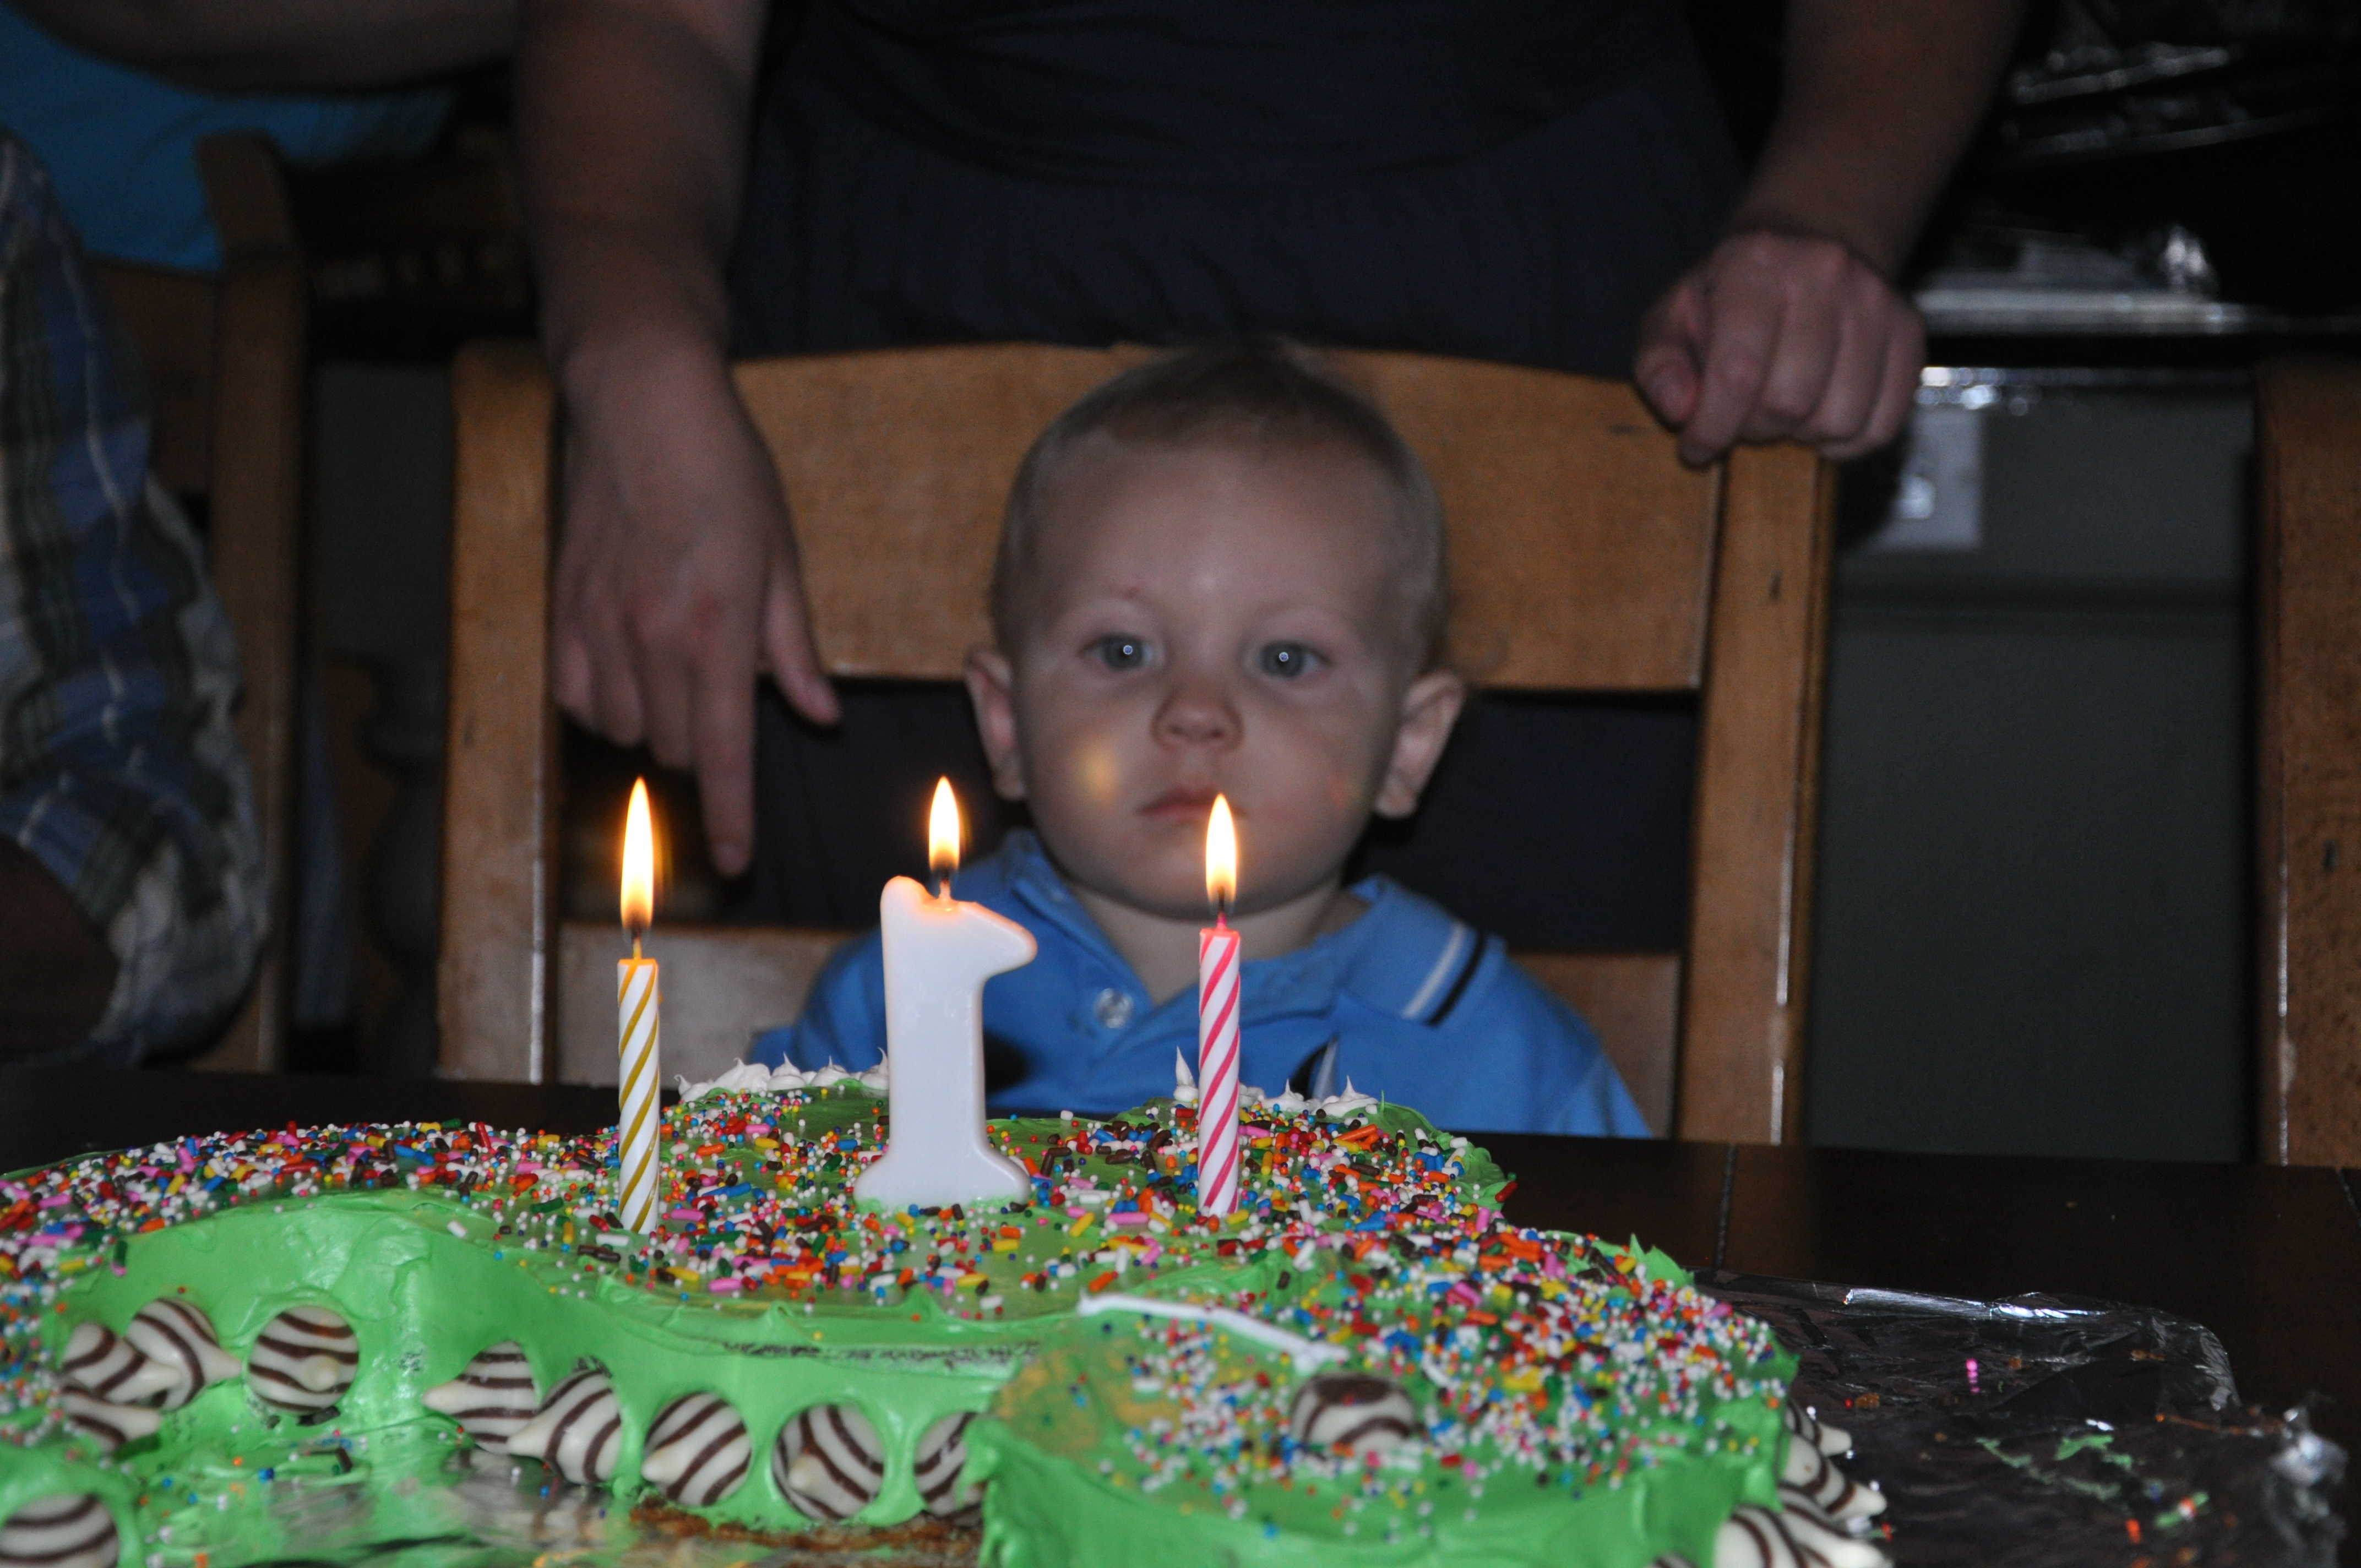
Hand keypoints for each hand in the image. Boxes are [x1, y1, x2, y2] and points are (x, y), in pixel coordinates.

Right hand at [551, 347, 839, 875]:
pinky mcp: (559, 608)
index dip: (730, 817)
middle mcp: (650, 639)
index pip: (722, 753)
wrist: (642, 402)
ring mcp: (596, 626)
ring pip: (626, 730)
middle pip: (675, 749)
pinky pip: (576, 696)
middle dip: (703, 745)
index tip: (736, 863)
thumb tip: (820, 716)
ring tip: (677, 666)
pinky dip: (605, 701)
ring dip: (656, 722)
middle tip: (721, 690)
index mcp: (716, 630)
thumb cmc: (726, 471)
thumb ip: (793, 648)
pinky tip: (628, 665)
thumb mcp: (780, 557)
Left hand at [1634, 227, 1923, 465]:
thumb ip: (1661, 366)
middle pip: (1789, 403)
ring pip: (1840, 419)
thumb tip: (1680, 410)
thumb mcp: (1673, 318)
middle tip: (1741, 417)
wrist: (1805, 245)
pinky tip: (1819, 417)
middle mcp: (1826, 273)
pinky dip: (1845, 442)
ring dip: (1800, 436)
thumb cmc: (1729, 294)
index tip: (1697, 445)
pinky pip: (1882, 425)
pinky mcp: (1910, 332)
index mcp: (1755, 264)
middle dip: (1754, 429)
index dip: (1712, 427)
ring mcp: (1877, 302)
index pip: (1738, 373)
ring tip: (1780, 412)